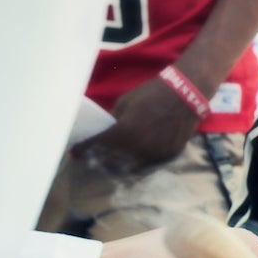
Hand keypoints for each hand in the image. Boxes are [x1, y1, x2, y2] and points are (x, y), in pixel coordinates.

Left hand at [71, 77, 202, 172]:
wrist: (184, 95)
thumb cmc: (152, 93)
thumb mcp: (126, 101)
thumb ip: (115, 119)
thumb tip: (109, 129)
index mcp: (123, 132)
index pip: (96, 144)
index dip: (82, 149)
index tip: (73, 154)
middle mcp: (136, 148)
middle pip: (112, 159)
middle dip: (101, 158)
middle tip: (95, 158)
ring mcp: (153, 153)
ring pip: (131, 164)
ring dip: (122, 162)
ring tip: (117, 161)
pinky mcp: (167, 155)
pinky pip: (149, 161)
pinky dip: (142, 158)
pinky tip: (139, 154)